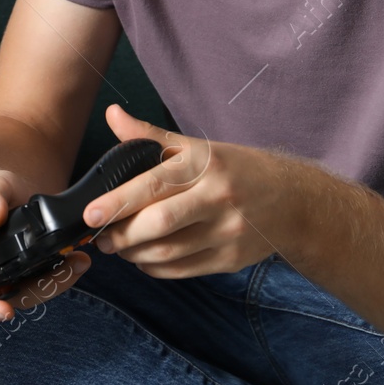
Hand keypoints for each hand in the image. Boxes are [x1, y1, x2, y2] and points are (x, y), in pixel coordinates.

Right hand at [0, 167, 89, 322]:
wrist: (17, 189)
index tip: (5, 311)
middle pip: (12, 299)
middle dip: (41, 291)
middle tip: (66, 272)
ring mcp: (16, 274)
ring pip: (36, 292)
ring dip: (59, 282)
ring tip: (79, 261)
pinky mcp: (36, 270)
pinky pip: (50, 280)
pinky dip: (66, 273)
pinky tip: (79, 258)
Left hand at [84, 105, 287, 278]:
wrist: (292, 200)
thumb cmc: (235, 169)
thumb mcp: (198, 146)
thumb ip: (151, 136)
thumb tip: (112, 115)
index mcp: (204, 164)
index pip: (154, 184)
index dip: (118, 201)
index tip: (90, 214)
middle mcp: (218, 197)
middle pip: (159, 223)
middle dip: (122, 234)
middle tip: (101, 237)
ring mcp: (227, 231)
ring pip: (168, 252)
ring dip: (134, 253)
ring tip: (119, 247)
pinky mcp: (231, 259)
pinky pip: (182, 269)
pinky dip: (155, 267)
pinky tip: (144, 258)